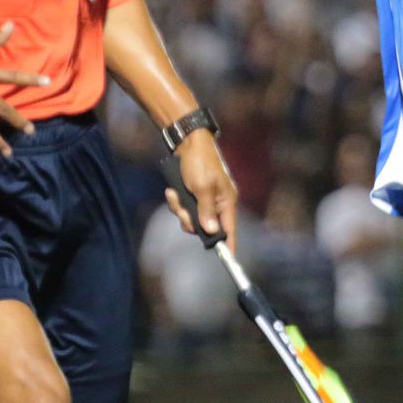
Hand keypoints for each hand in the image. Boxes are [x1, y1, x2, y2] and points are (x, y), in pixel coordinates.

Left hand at [164, 130, 238, 252]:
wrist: (188, 142)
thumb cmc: (199, 162)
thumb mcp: (202, 187)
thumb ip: (206, 211)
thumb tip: (211, 232)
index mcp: (226, 202)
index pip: (230, 229)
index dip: (228, 244)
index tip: (229, 260)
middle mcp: (218, 203)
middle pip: (205, 227)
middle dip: (190, 221)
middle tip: (182, 210)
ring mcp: (206, 199)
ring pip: (192, 218)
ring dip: (180, 210)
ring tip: (174, 194)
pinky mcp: (194, 195)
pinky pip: (185, 208)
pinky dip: (177, 202)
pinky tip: (172, 191)